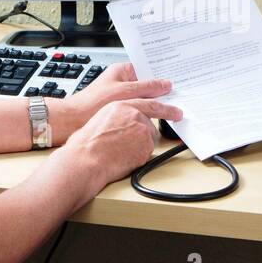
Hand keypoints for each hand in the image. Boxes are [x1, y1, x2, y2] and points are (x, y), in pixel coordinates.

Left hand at [50, 62, 172, 145]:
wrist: (72, 121)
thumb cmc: (91, 102)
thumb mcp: (124, 92)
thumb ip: (146, 88)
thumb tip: (165, 85)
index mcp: (123, 70)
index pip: (148, 68)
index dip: (163, 73)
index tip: (178, 79)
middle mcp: (123, 81)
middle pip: (149, 84)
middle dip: (162, 90)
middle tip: (179, 94)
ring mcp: (123, 96)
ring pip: (145, 98)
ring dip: (156, 103)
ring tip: (171, 106)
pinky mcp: (122, 110)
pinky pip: (140, 108)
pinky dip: (149, 112)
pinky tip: (157, 117)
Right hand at [60, 98, 183, 193]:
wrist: (86, 159)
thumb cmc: (86, 144)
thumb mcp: (98, 120)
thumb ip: (115, 118)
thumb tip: (119, 124)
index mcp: (120, 105)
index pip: (148, 104)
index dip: (163, 107)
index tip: (175, 110)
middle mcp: (134, 115)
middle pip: (150, 124)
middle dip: (153, 128)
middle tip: (167, 123)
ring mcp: (142, 130)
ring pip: (149, 140)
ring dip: (140, 146)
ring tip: (121, 152)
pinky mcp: (146, 146)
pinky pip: (147, 153)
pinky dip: (139, 157)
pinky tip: (124, 158)